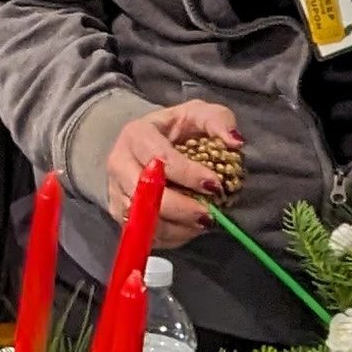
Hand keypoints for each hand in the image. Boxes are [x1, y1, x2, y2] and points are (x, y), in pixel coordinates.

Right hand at [104, 102, 243, 250]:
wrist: (150, 144)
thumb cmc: (176, 129)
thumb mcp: (198, 114)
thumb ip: (218, 121)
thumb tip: (235, 143)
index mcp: (137, 134)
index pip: (160, 159)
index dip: (188, 175)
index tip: (215, 185)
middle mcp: (119, 163)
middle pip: (145, 194)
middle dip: (181, 209)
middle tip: (209, 214)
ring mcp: (116, 191)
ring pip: (142, 219)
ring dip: (176, 227)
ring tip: (202, 222)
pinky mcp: (119, 214)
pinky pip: (143, 234)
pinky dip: (170, 237)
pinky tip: (189, 228)